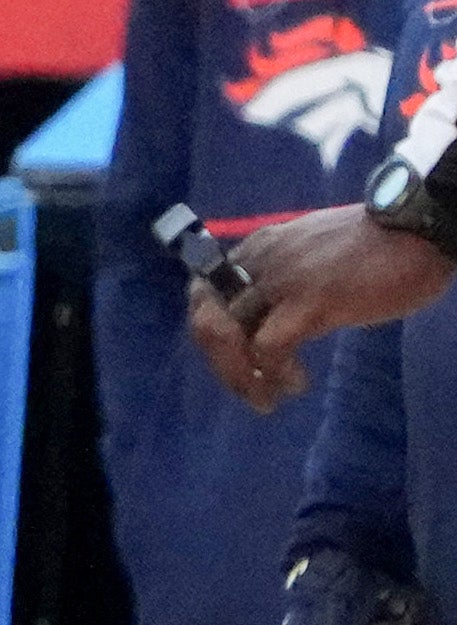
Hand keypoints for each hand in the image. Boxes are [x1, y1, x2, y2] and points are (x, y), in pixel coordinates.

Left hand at [194, 207, 454, 408]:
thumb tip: (275, 313)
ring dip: (241, 376)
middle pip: (206, 318)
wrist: (420, 228)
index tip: (235, 358)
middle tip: (249, 388)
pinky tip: (295, 382)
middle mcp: (259, 261)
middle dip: (221, 362)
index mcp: (258, 248)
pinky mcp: (310, 302)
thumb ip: (286, 276)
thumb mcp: (313, 254)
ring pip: (226, 335)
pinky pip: (268, 348)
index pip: (205, 294)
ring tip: (267, 396)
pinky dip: (274, 373)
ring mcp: (282, 281)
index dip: (212, 334)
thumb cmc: (378, 246)